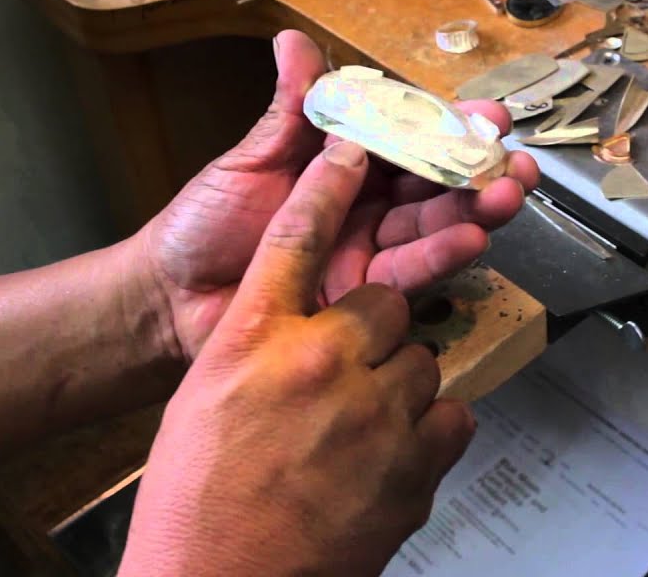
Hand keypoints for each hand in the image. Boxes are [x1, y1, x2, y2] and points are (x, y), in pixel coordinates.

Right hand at [120, 140, 474, 576]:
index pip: (298, 233)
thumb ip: (260, 346)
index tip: (356, 145)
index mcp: (252, 337)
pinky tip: (393, 455)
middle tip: (353, 370)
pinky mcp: (413, 465)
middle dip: (380, 328)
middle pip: (385, 297)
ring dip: (403, 386)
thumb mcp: (207, 397)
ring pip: (424, 359)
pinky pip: (452, 416)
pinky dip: (431, 431)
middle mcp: (316, 363)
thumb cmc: (195, 502)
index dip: (332, 180)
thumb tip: (300, 329)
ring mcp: (371, 413)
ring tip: (364, 429)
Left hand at [137, 30, 537, 360]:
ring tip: (505, 198)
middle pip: (436, 185)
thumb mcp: (252, 159)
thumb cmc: (204, 222)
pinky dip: (442, 256)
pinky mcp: (362, 297)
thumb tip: (293, 41)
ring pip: (433, 228)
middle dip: (481, 173)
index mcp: (345, 165)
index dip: (452, 127)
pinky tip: (472, 239)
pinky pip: (409, 274)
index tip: (491, 114)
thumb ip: (289, 111)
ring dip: (474, 213)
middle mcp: (367, 206)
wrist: (169, 297)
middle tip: (517, 166)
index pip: (410, 138)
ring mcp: (368, 251)